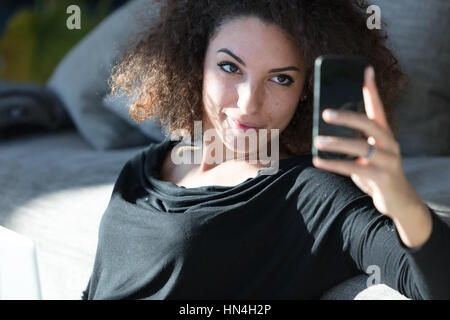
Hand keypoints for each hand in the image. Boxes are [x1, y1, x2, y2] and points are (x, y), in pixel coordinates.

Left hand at [312, 66, 423, 218]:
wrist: (399, 201)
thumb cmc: (377, 172)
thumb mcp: (368, 154)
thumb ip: (354, 141)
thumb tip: (325, 129)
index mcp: (385, 134)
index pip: (378, 107)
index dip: (372, 89)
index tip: (365, 70)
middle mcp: (389, 143)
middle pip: (369, 124)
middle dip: (347, 117)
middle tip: (325, 113)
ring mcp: (388, 161)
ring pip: (361, 147)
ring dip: (337, 144)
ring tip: (317, 141)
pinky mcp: (382, 178)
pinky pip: (354, 168)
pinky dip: (334, 164)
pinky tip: (318, 161)